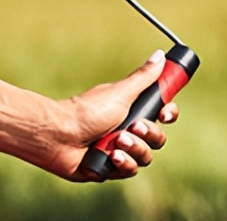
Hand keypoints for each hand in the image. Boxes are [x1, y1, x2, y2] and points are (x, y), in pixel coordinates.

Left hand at [46, 51, 178, 181]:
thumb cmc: (86, 111)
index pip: (161, 113)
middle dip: (149, 134)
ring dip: (133, 148)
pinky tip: (110, 156)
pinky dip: (122, 163)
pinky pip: (131, 170)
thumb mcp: (120, 93)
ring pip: (146, 156)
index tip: (164, 113)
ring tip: (115, 141)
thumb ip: (143, 78)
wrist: (59, 134)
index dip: (167, 114)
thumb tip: (160, 55)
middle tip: (133, 126)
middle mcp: (127, 129)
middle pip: (158, 138)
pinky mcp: (112, 167)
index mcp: (130, 109)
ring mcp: (120, 149)